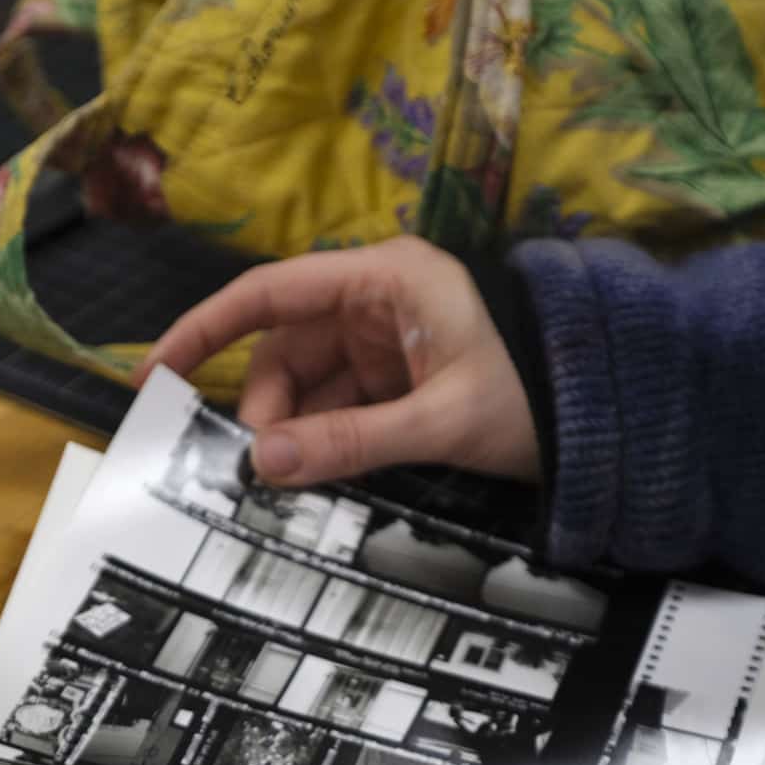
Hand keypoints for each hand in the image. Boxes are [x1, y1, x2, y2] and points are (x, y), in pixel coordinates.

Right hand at [144, 236, 537, 486]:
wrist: (606, 419)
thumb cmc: (536, 396)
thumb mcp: (440, 421)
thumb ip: (350, 442)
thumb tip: (263, 464)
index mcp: (385, 279)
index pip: (271, 293)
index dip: (207, 330)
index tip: (158, 372)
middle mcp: (377, 302)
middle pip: (284, 351)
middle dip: (263, 410)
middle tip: (254, 472)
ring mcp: (386, 345)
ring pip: (307, 389)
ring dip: (292, 436)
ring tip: (287, 484)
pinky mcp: (398, 385)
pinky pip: (338, 412)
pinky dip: (321, 446)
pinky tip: (313, 479)